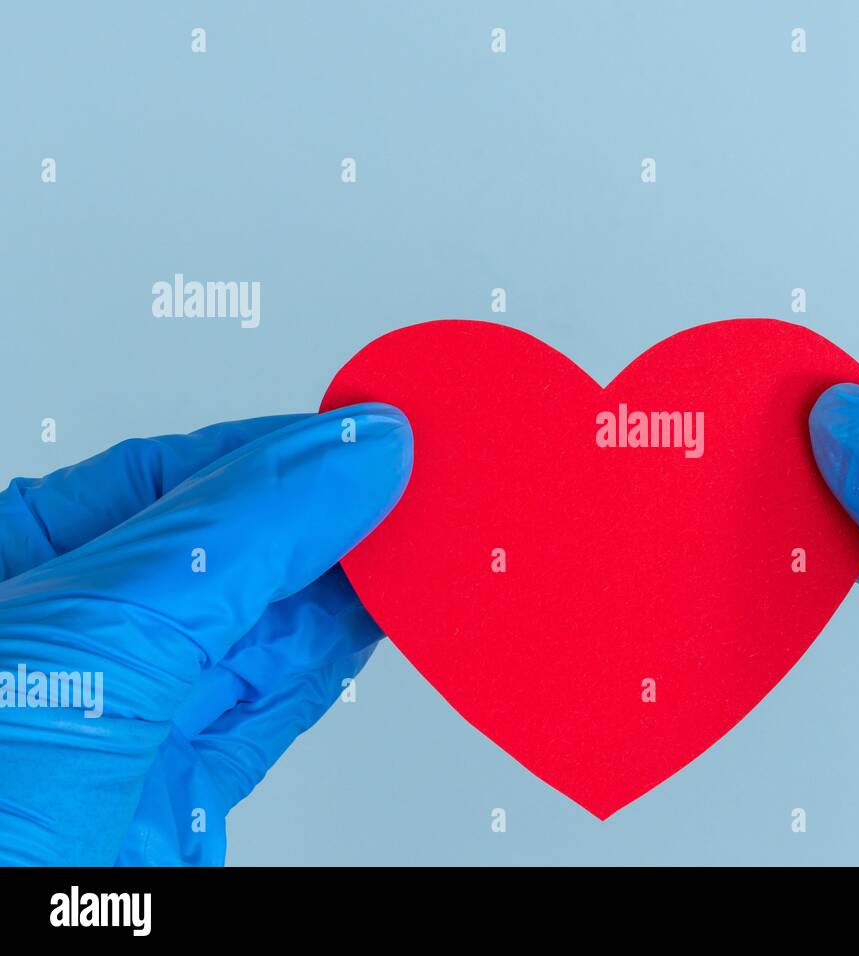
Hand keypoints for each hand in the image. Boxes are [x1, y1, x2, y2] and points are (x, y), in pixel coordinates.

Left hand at [0, 405, 411, 864]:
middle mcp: (74, 637)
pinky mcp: (183, 795)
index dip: (281, 454)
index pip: (172, 478)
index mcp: (16, 565)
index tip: (376, 438)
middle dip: (328, 517)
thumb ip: (238, 532)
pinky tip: (383, 621)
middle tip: (420, 485)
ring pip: (265, 627)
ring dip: (351, 589)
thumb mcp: (98, 630)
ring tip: (424, 545)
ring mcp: (132, 718)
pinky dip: (338, 662)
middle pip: (231, 548)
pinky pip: (275, 705)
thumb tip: (353, 453)